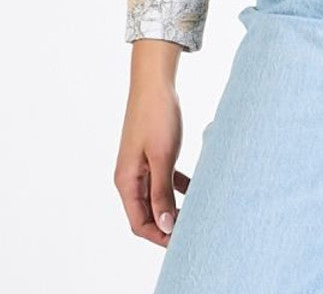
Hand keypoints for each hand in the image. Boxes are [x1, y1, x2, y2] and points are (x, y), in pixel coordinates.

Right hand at [113, 57, 188, 247]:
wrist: (155, 81)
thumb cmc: (156, 115)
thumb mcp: (162, 157)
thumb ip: (162, 193)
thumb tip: (166, 226)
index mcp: (126, 181)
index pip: (140, 223)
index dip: (160, 236)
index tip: (182, 242)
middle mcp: (129, 177)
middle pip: (147, 213)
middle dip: (168, 224)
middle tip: (193, 229)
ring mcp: (140, 166)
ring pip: (156, 197)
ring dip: (174, 207)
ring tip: (196, 213)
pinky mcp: (151, 155)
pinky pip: (163, 180)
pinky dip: (177, 187)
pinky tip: (196, 188)